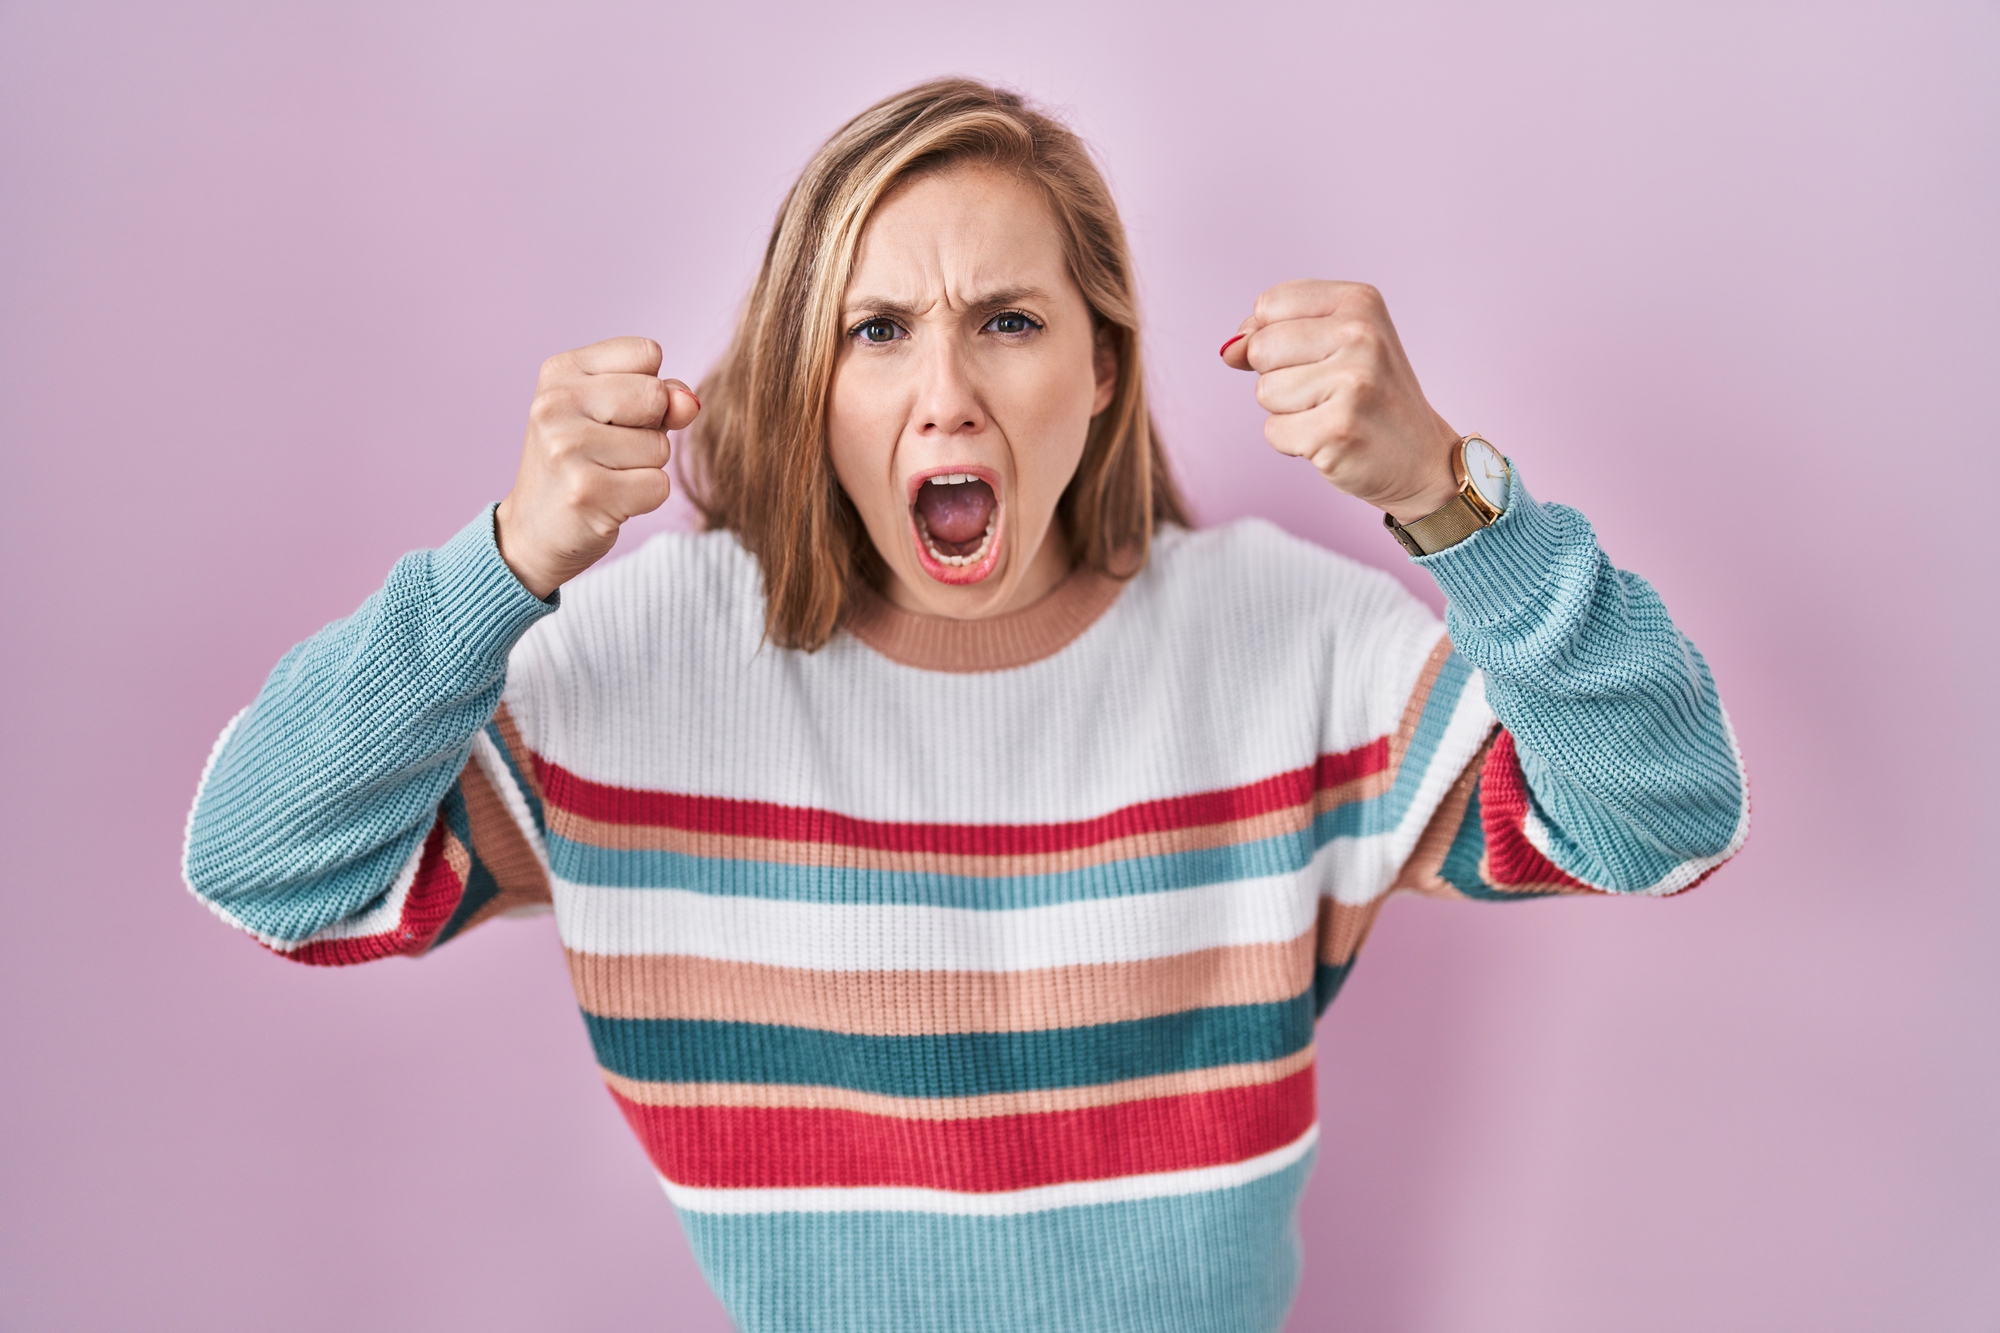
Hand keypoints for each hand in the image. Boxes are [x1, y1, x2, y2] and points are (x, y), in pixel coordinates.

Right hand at [494, 337, 700, 598]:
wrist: (534, 532)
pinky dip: (645, 499)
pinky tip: (608, 501)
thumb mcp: (615, 415)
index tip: (611, 415)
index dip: (648, 390)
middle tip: (609, 451)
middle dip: (650, 430)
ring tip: (604, 476)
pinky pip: (658, 486)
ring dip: (646, 468)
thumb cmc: (582, 463)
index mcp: (560, 370)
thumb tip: (690, 404)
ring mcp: (567, 448)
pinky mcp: (586, 492)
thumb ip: (661, 396)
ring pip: (660, 446)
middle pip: (657, 397)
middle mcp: (555, 403)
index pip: (647, 353)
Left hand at [1221, 281, 1460, 524]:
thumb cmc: (1368, 396)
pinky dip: (1293, 443)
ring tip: (1331, 414)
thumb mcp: (1334, 343)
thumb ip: (1275, 333)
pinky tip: (1331, 439)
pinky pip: (1273, 431)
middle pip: (1260, 348)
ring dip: (1288, 411)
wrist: (1421, 458)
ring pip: (1264, 392)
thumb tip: (1228, 351)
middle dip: (1278, 377)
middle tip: (1325, 391)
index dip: (1269, 336)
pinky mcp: (1338, 430)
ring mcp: (1352, 383)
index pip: (1268, 305)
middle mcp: (1361, 334)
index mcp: (1360, 301)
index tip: (1308, 356)